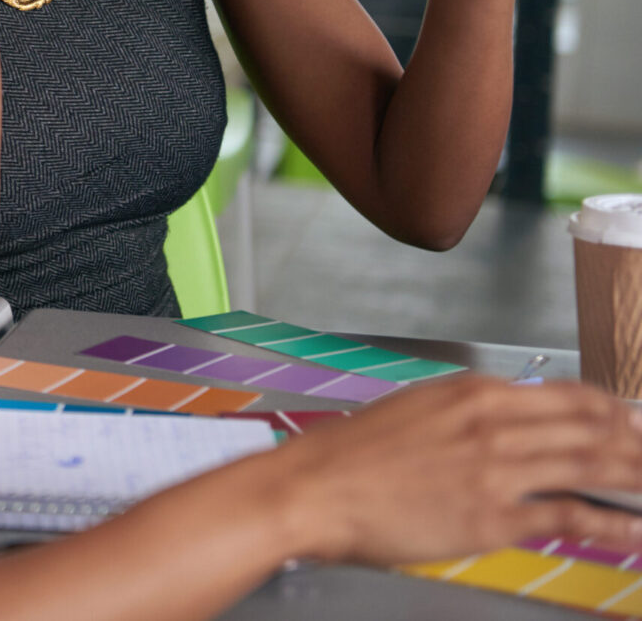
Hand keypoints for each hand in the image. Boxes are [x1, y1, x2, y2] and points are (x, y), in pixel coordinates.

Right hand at [269, 376, 641, 564]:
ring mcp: (497, 471)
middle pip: (593, 429)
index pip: (568, 395)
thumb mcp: (416, 409)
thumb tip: (510, 423)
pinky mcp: (493, 517)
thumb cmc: (354, 453)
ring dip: (637, 476)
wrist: (315, 488)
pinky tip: (637, 532)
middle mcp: (494, 424)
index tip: (631, 422)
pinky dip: (614, 525)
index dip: (612, 411)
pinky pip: (571, 517)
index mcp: (474, 393)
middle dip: (636, 444)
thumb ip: (468, 413)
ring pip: (592, 466)